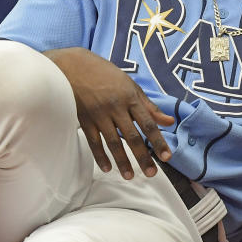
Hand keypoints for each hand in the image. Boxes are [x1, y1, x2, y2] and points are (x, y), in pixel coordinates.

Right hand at [44, 47, 173, 179]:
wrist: (72, 65)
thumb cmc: (104, 74)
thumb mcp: (130, 85)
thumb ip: (149, 105)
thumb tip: (169, 122)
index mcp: (130, 97)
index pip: (148, 123)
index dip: (158, 141)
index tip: (167, 157)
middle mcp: (116, 106)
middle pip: (132, 136)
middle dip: (143, 157)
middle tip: (152, 174)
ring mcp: (99, 113)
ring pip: (113, 142)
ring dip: (122, 161)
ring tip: (130, 176)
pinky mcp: (84, 118)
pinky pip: (94, 141)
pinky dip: (100, 156)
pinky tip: (107, 168)